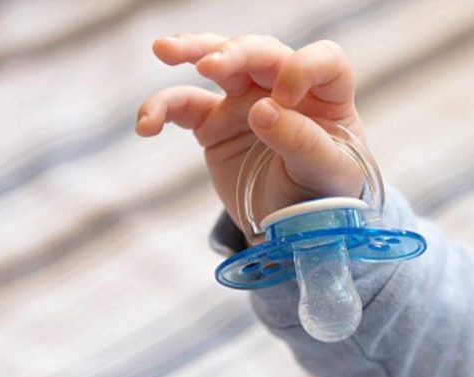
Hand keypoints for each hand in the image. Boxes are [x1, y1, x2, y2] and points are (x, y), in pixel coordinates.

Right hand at [136, 33, 365, 236]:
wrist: (289, 228)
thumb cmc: (320, 194)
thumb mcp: (326, 174)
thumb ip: (301, 142)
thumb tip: (262, 109)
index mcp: (326, 98)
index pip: (323, 61)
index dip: (304, 68)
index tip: (286, 96)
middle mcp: (286, 90)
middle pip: (263, 52)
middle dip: (235, 52)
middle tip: (209, 65)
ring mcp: (247, 103)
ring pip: (219, 63)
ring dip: (193, 52)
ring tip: (165, 51)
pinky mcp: (214, 124)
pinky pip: (184, 106)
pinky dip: (162, 109)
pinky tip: (147, 125)